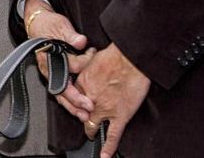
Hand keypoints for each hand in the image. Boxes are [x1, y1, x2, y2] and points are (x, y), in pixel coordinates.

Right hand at [24, 0, 93, 120]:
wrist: (39, 24)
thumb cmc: (48, 25)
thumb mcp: (60, 26)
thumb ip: (70, 36)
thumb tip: (80, 42)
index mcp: (48, 57)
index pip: (67, 66)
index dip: (82, 64)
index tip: (90, 57)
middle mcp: (49, 68)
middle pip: (60, 88)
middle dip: (74, 99)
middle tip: (87, 107)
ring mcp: (52, 73)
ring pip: (61, 94)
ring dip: (72, 105)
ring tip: (83, 114)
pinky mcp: (57, 75)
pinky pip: (63, 91)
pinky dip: (71, 101)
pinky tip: (79, 108)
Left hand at [76, 43, 149, 157]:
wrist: (131, 58)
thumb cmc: (114, 56)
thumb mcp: (90, 59)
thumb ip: (83, 67)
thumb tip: (81, 67)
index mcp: (82, 85)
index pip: (72, 100)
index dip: (74, 104)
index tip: (76, 105)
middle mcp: (90, 99)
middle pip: (80, 114)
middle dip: (81, 118)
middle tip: (83, 119)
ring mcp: (105, 109)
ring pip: (92, 126)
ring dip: (90, 131)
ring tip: (91, 135)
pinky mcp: (120, 115)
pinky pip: (113, 135)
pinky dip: (109, 147)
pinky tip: (105, 155)